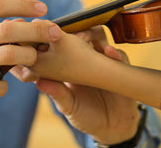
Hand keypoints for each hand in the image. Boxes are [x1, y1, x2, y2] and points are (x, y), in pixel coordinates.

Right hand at [0, 0, 60, 124]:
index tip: (44, 9)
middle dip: (38, 30)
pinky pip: (0, 85)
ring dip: (28, 57)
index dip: (24, 5)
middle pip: (9, 29)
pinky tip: (0, 85)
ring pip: (10, 55)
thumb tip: (19, 20)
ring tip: (32, 58)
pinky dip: (5, 86)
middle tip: (55, 33)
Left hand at [18, 27, 141, 144]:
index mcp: (70, 66)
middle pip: (80, 35)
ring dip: (91, 35)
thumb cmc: (85, 115)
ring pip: (99, 39)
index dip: (53, 38)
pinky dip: (115, 53)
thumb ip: (58, 94)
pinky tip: (110, 52)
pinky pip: (119, 56)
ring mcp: (104, 62)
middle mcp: (87, 59)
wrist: (113, 128)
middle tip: (64, 34)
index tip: (43, 34)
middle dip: (72, 31)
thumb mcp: (69, 106)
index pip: (61, 46)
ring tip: (83, 40)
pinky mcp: (121, 69)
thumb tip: (39, 82)